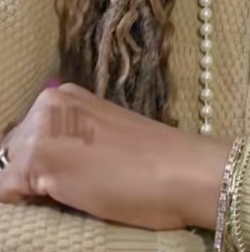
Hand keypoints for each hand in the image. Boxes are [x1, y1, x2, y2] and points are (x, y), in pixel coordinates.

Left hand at [0, 82, 229, 230]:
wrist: (181, 171)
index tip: (65, 180)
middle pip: (10, 153)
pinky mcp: (40, 160)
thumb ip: (70, 140)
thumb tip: (41, 165)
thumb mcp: (100, 139)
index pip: (23, 138)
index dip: (36, 166)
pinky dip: (26, 206)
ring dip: (29, 192)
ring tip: (72, 196)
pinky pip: (6, 193)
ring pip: (7, 174)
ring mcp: (41, 129)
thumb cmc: (152, 162)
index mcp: (66, 95)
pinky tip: (65, 202)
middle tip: (71, 191)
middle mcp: (48, 103)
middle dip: (28, 178)